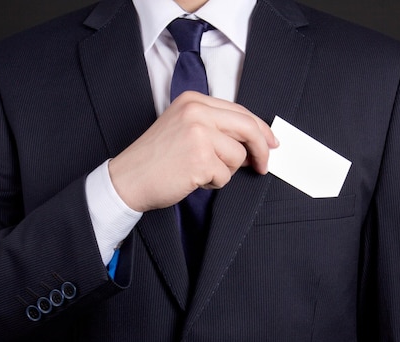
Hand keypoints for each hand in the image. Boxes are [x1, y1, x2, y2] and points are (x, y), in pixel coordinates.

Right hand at [108, 91, 278, 211]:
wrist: (128, 178)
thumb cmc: (154, 159)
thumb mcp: (182, 128)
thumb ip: (215, 128)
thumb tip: (252, 143)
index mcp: (193, 100)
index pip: (239, 111)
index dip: (260, 129)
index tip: (271, 142)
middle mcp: (197, 112)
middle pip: (248, 128)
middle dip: (261, 149)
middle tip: (263, 166)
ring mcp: (199, 134)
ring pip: (238, 156)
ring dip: (224, 170)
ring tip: (198, 171)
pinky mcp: (200, 158)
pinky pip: (225, 175)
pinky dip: (212, 183)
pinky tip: (191, 179)